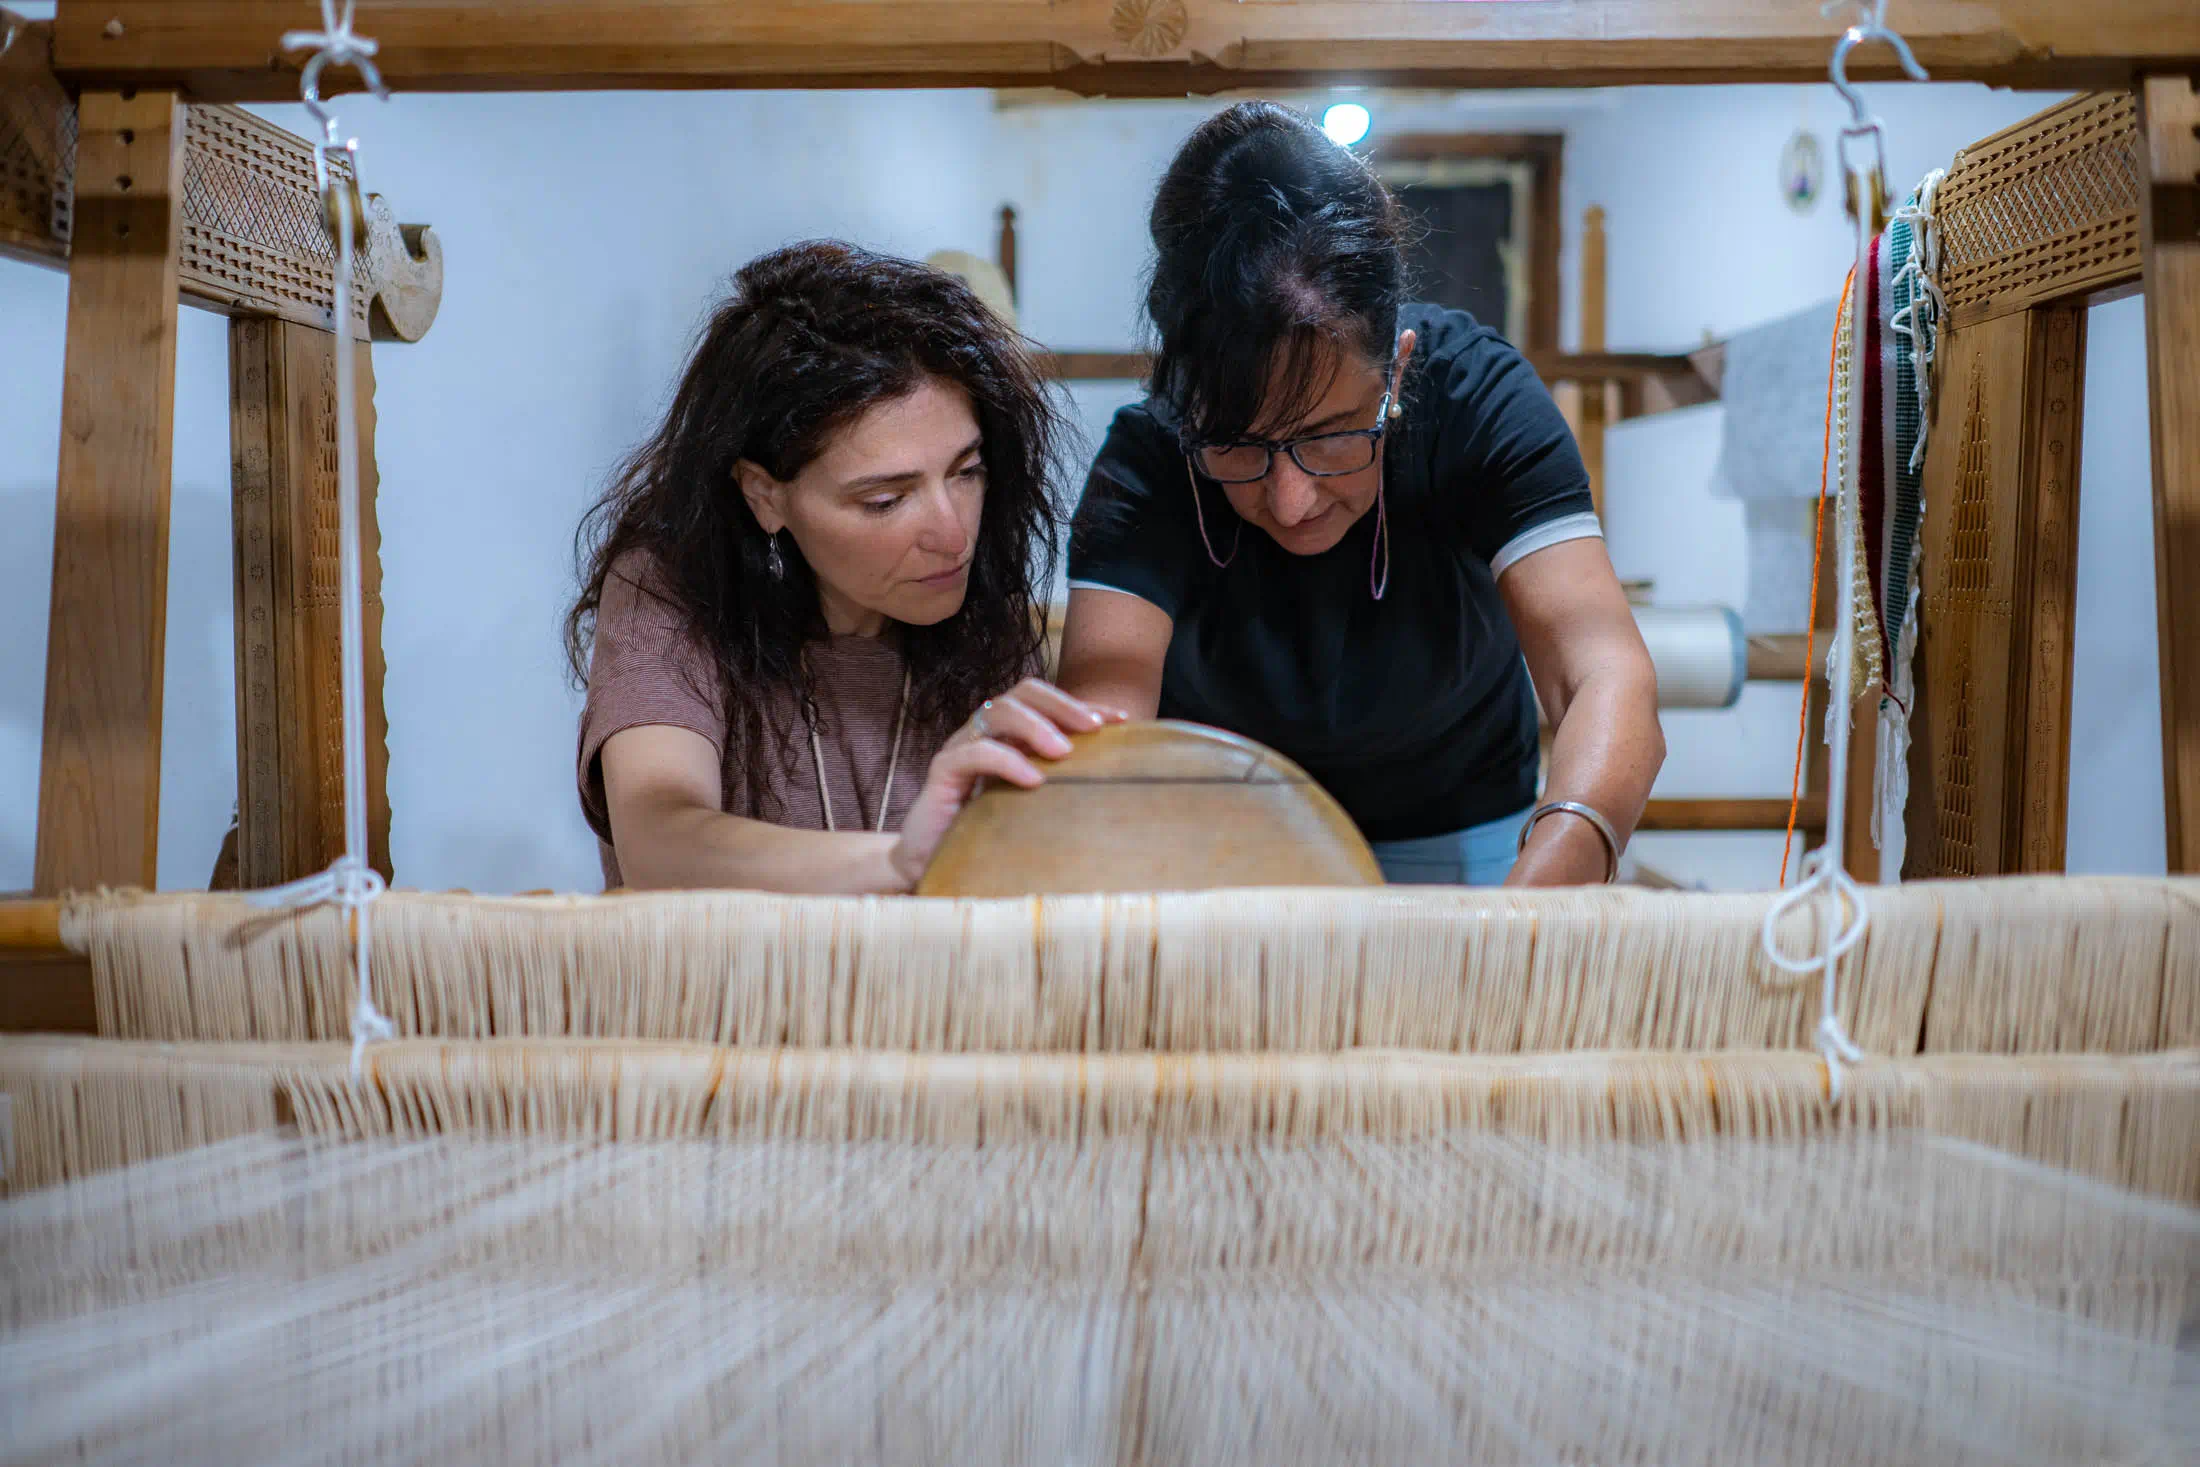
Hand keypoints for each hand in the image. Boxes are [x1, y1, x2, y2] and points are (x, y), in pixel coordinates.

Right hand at [889, 679, 1129, 887]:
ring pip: (999, 713)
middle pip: (1024, 692)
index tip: (1122, 720)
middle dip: (1063, 705)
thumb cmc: (988, 833)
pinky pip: (974, 753)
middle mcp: (986, 731)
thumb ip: (1062, 786)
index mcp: (1011, 734)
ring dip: (1036, 726)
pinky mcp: (942, 771)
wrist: (931, 864)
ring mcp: (962, 746)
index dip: (1086, 705)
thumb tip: (1118, 783)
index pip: (1049, 702)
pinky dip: (1006, 761)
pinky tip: (1033, 780)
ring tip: (1064, 753)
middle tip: (1094, 728)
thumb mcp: (1034, 805)